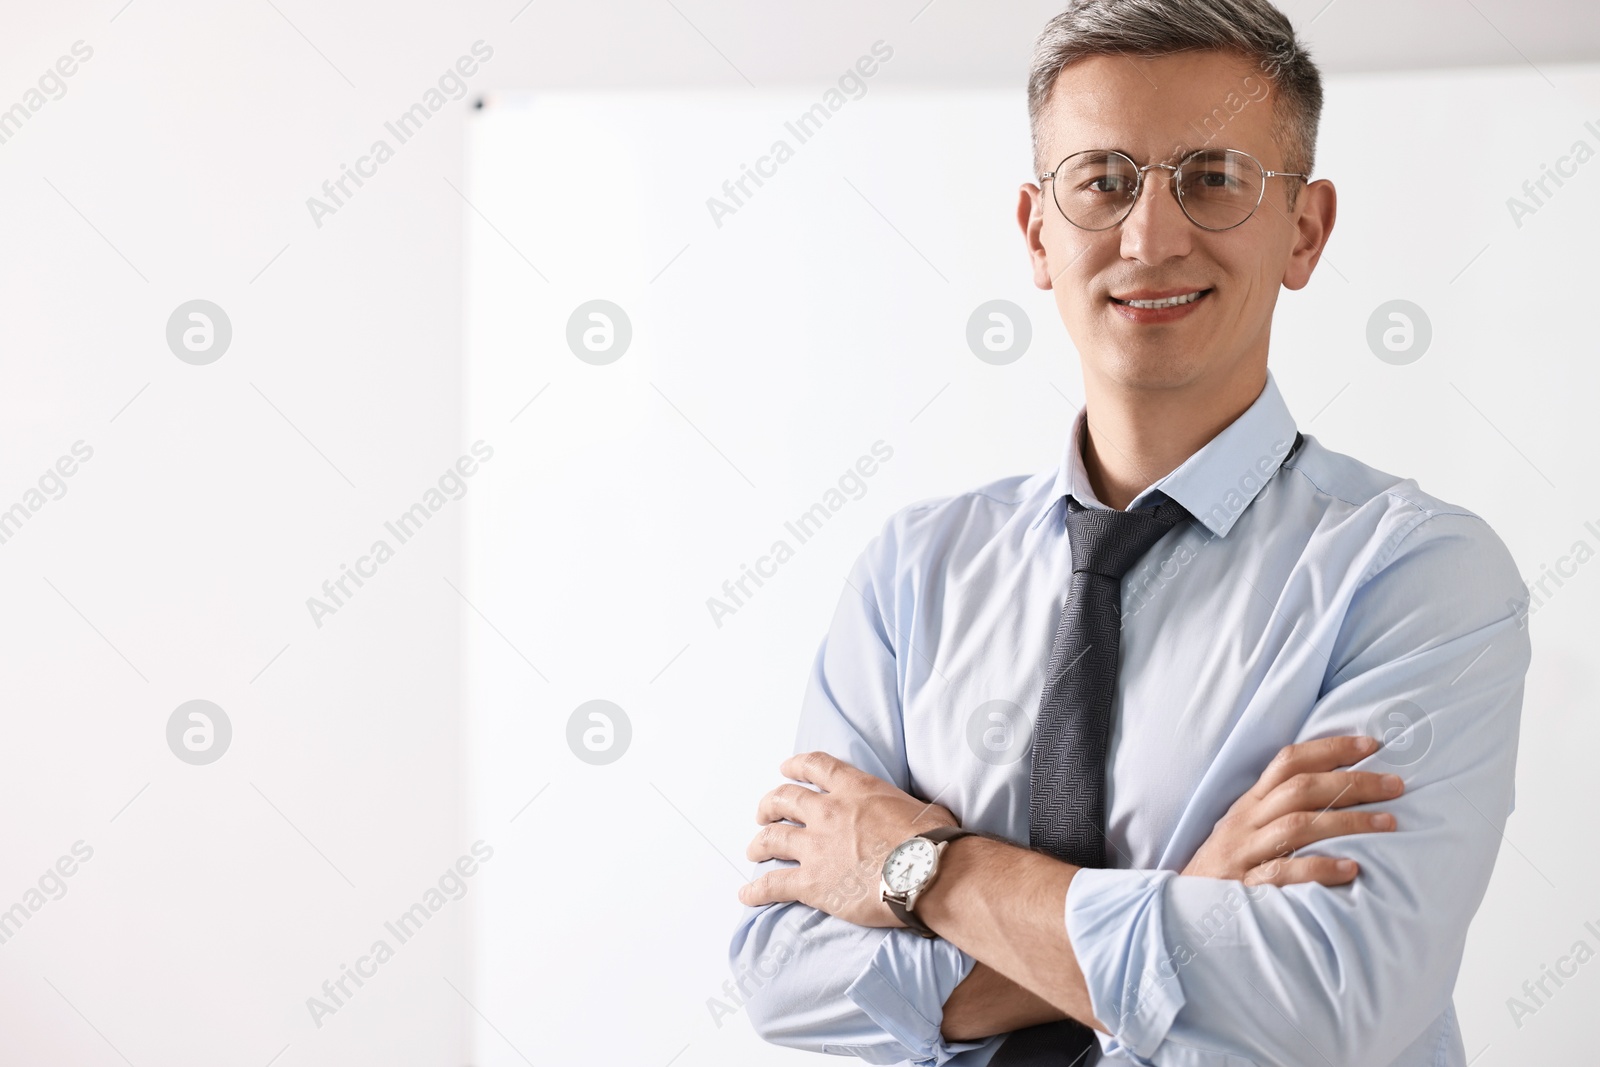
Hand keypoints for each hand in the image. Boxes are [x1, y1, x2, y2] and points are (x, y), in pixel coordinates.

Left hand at [738, 751, 958, 927]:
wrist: (926, 873)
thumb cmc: (932, 841)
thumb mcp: (916, 806)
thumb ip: (896, 806)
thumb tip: (905, 815)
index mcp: (854, 789)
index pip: (816, 767)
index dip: (796, 766)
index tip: (785, 768)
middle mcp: (828, 812)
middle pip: (785, 799)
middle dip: (770, 805)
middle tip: (764, 812)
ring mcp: (815, 847)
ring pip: (772, 838)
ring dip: (759, 843)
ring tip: (754, 850)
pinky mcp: (811, 882)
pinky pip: (774, 885)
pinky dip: (757, 891)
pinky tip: (747, 895)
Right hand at [1183, 735, 1402, 886]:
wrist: (1183, 910)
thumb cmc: (1226, 867)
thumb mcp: (1245, 829)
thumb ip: (1279, 810)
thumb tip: (1339, 789)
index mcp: (1249, 803)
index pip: (1287, 762)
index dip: (1329, 749)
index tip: (1370, 744)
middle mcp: (1246, 821)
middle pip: (1300, 789)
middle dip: (1352, 783)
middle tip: (1396, 785)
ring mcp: (1245, 853)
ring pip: (1297, 826)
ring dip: (1348, 821)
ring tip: (1388, 823)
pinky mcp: (1246, 887)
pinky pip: (1284, 873)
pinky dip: (1319, 868)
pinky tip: (1352, 868)